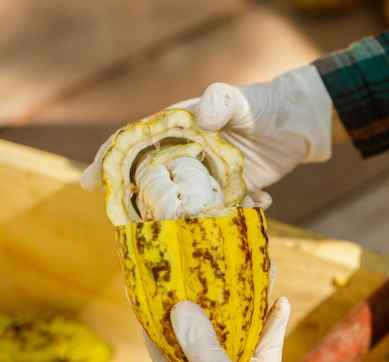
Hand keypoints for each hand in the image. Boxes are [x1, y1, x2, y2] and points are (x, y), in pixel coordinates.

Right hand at [81, 65, 332, 207]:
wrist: (299, 123)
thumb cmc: (264, 105)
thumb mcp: (242, 99)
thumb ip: (222, 101)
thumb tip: (202, 117)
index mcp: (180, 131)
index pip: (136, 144)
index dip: (109, 160)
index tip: (89, 182)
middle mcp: (189, 157)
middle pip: (153, 180)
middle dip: (139, 203)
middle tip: (129, 226)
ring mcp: (210, 178)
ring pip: (186, 203)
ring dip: (184, 219)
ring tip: (183, 235)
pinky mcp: (232, 194)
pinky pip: (222, 212)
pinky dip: (229, 218)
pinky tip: (246, 215)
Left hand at [144, 297, 340, 361]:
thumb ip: (201, 348)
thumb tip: (179, 310)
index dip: (158, 331)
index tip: (153, 299)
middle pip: (202, 345)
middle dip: (205, 312)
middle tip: (198, 279)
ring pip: (236, 340)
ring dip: (244, 312)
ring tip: (246, 278)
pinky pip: (264, 345)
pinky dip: (271, 326)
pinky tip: (279, 303)